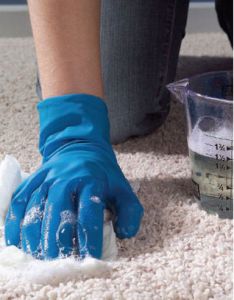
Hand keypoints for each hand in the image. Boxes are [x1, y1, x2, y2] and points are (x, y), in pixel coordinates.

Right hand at [4, 94, 143, 258]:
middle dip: (57, 241)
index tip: (89, 259)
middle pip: (58, 212)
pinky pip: (19, 201)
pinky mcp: (33, 179)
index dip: (89, 240)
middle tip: (59, 263)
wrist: (81, 147)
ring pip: (36, 209)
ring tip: (39, 257)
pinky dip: (15, 222)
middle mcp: (66, 178)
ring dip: (35, 236)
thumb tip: (124, 235)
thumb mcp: (123, 188)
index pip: (89, 215)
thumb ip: (130, 212)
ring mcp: (47, 178)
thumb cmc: (103, 174)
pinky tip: (18, 241)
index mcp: (92, 181)